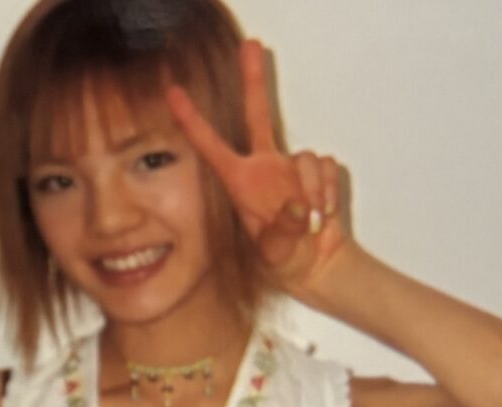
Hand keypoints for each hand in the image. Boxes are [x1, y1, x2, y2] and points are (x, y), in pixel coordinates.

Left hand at [167, 39, 347, 295]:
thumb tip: (295, 207)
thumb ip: (282, 234)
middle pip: (258, 114)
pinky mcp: (317, 173)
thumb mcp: (277, 257)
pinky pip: (326, 168)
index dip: (192, 120)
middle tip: (252, 46)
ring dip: (313, 191)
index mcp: (240, 184)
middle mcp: (264, 167)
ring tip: (312, 221)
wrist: (317, 265)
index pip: (211, 146)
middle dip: (255, 80)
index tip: (173, 93)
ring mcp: (291, 168)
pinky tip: (323, 214)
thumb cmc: (286, 262)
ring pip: (306, 158)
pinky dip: (327, 193)